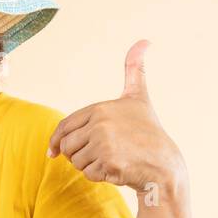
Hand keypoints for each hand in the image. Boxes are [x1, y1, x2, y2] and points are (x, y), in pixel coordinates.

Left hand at [46, 40, 185, 191]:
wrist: (164, 164)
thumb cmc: (148, 132)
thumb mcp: (138, 98)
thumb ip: (134, 71)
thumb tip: (144, 41)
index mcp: (101, 108)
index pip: (65, 126)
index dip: (56, 141)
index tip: (52, 152)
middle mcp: (101, 124)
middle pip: (67, 146)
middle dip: (76, 155)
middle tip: (99, 155)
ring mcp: (104, 144)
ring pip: (76, 162)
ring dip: (89, 167)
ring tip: (111, 160)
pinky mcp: (109, 164)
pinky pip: (88, 174)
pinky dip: (99, 176)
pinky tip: (117, 170)